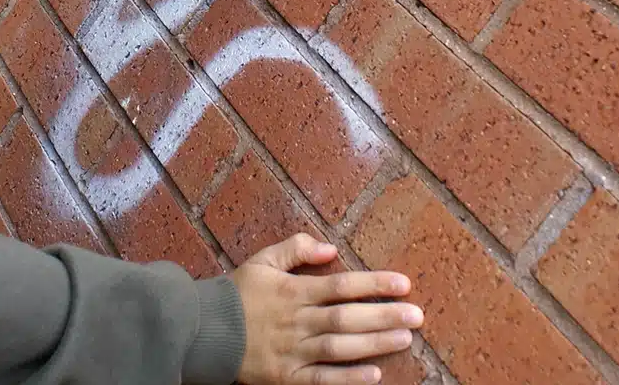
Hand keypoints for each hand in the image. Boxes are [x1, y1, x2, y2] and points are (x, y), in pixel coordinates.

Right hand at [230, 233, 421, 384]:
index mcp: (293, 290)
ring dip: (374, 344)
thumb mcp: (262, 261)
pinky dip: (347, 379)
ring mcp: (292, 351)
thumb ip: (296, 249)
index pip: (341, 285)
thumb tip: (330, 247)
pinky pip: (321, 380)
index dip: (373, 284)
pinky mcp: (286, 377)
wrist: (202, 331)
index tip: (403, 283)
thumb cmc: (236, 294)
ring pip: (339, 348)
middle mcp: (296, 321)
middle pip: (346, 318)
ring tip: (404, 338)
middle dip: (384, 315)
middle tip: (416, 314)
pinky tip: (373, 375)